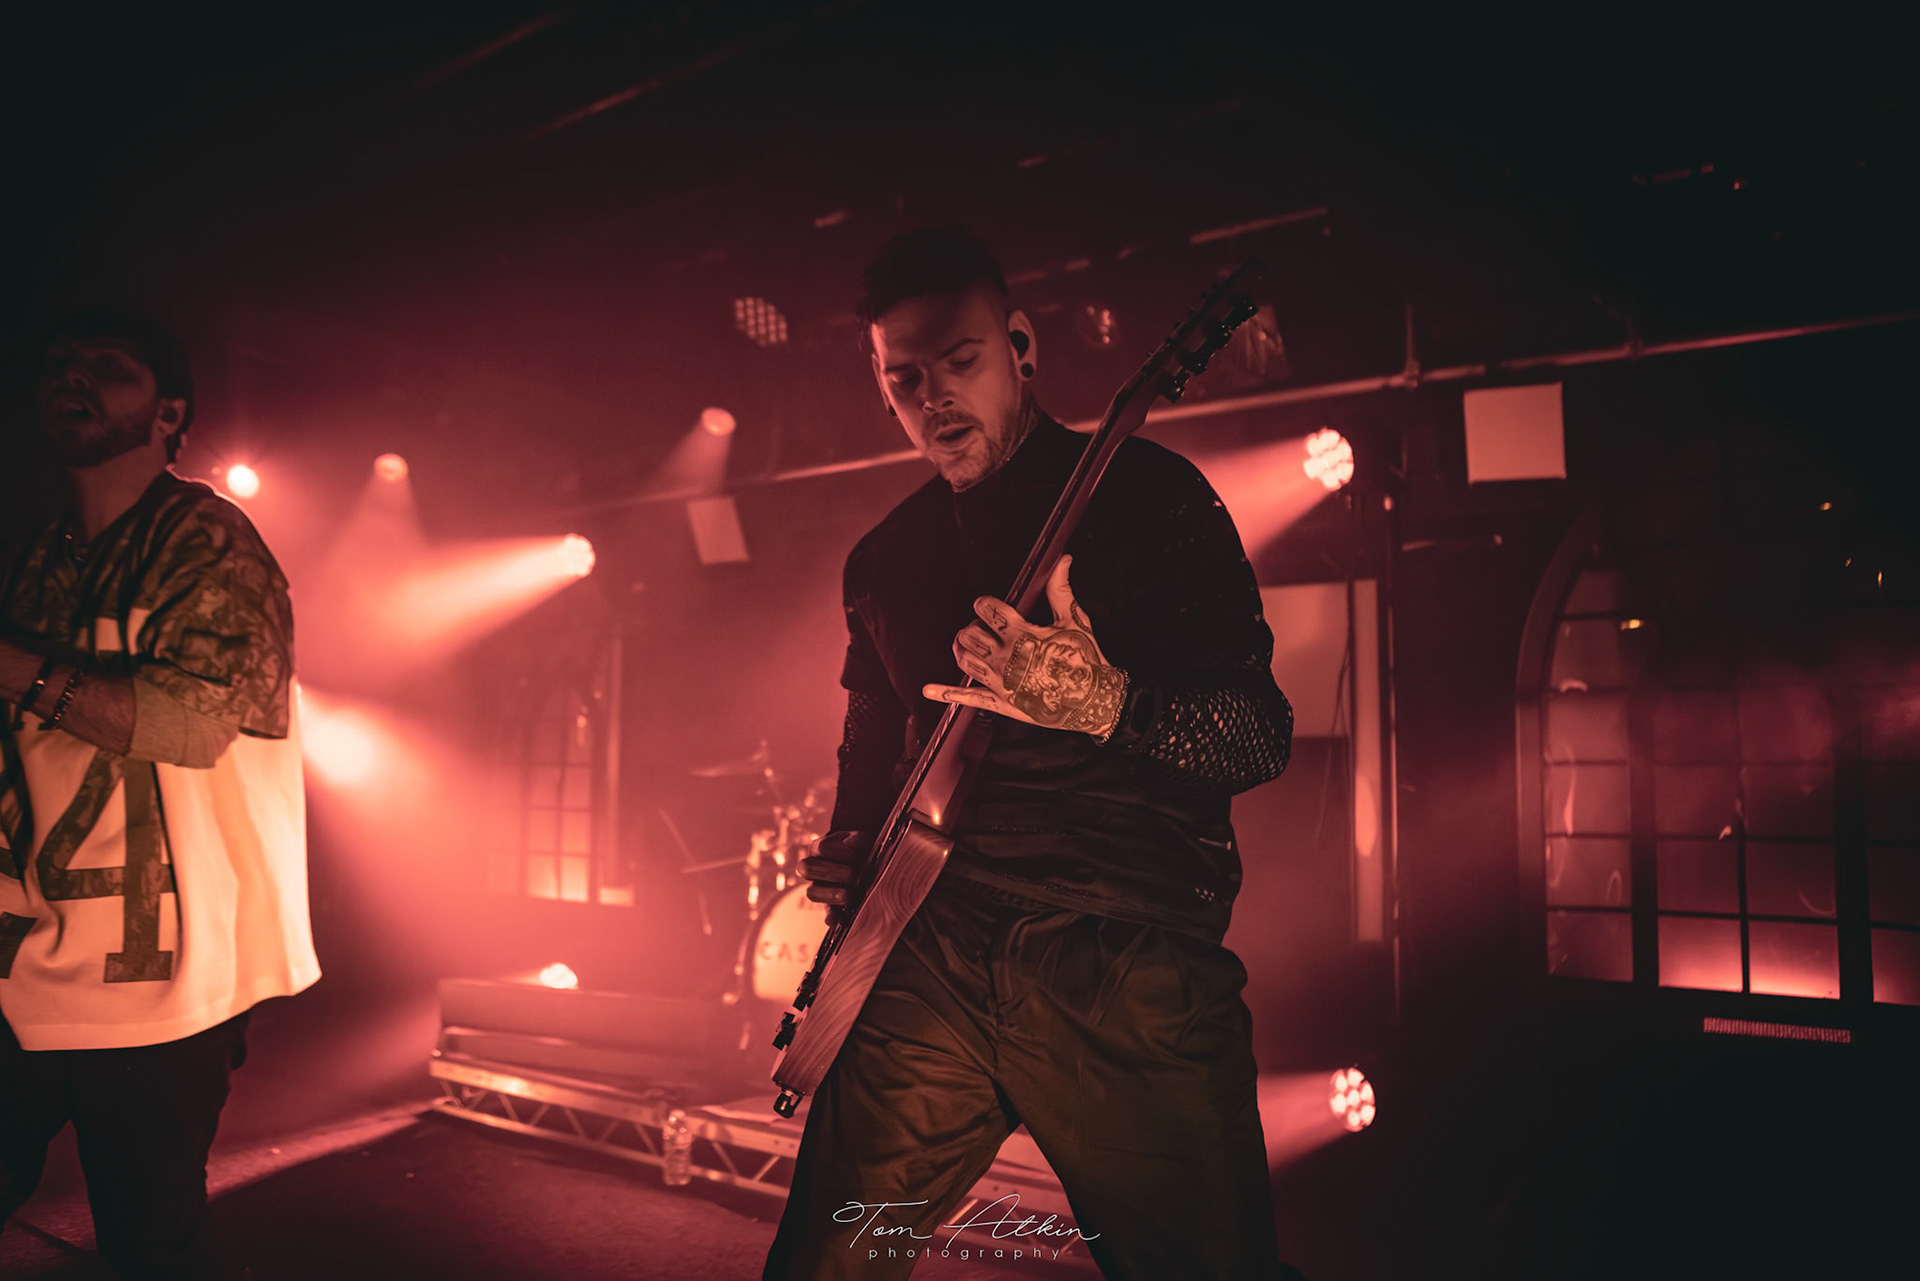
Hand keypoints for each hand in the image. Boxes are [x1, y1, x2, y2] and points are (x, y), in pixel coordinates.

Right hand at [800, 829, 871, 908]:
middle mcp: (814, 868)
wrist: (865, 861)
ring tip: (847, 896)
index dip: (836, 851)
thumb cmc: (860, 849)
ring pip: (811, 892)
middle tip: (850, 874)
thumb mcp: (861, 840)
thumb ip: (857, 839)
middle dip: (829, 872)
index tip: (854, 855)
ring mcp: (819, 888)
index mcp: (820, 848)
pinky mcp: (830, 904)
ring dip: (828, 894)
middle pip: (807, 869)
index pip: (820, 848)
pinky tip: (837, 920)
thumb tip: (851, 841)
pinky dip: (831, 916)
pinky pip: (826, 912)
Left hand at [922, 555, 1125, 737]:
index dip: (984, 604)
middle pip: (970, 635)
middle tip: (984, 628)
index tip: (987, 605)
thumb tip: (1061, 561)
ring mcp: (1001, 682)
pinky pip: (969, 698)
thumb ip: (1060, 590)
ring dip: (962, 649)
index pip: (987, 610)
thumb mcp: (1073, 621)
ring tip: (969, 644)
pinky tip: (930, 689)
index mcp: (1022, 635)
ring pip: (965, 660)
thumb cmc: (1085, 660)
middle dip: (973, 627)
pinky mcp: (1002, 703)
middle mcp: (1006, 658)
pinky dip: (946, 693)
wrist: (1095, 700)